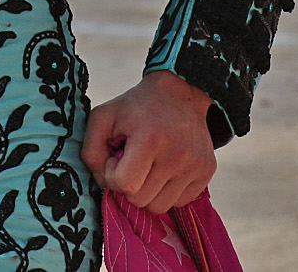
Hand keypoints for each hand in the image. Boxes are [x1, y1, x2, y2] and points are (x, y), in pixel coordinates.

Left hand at [80, 70, 216, 213]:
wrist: (180, 91)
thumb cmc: (137, 107)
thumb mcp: (104, 117)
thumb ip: (91, 150)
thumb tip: (102, 182)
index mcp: (151, 139)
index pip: (125, 184)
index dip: (113, 174)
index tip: (117, 156)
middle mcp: (178, 155)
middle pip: (141, 200)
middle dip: (129, 185)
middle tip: (132, 161)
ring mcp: (196, 165)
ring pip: (160, 207)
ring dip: (148, 192)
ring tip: (148, 166)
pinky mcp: (207, 171)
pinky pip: (179, 202)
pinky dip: (167, 191)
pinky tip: (165, 169)